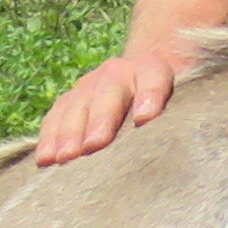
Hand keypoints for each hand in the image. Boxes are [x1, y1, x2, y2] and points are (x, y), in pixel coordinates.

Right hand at [35, 45, 183, 165]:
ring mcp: (90, 84)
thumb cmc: (166, 103)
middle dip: (100, 120)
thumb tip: (182, 155)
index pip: (154, 78)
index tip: (145, 118)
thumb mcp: (180, 102)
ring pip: (77, 105)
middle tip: (94, 145)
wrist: (140, 75)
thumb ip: (181, 117)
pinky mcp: (70, 100)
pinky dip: (49, 137)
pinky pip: (55, 117)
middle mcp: (119, 72)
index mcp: (152, 69)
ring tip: (65, 157)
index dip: (150, 96)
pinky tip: (45, 159)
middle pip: (109, 93)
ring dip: (69, 133)